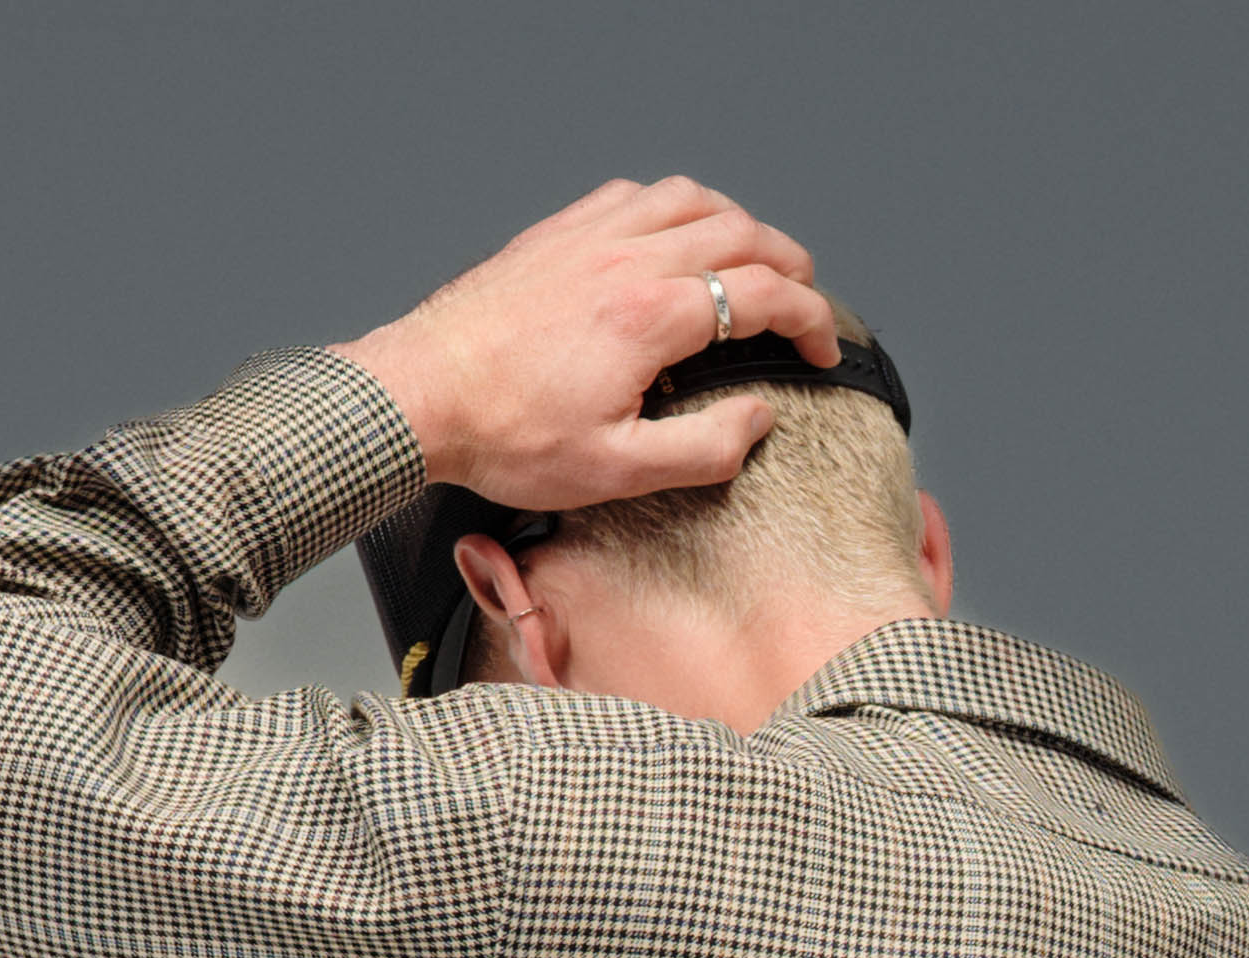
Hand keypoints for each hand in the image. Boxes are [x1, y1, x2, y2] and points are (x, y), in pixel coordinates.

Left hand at [339, 179, 839, 511]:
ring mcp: (590, 237)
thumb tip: (756, 418)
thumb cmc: (508, 437)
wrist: (424, 395)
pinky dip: (673, 206)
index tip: (824, 348)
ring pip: (689, 198)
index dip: (810, 318)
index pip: (760, 294)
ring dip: (736, 222)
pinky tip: (675, 233)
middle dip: (788, 262)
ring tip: (754, 255)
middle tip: (805, 298)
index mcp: (650, 317)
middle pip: (738, 232)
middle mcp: (626, 260)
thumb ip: (703, 449)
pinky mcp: (557, 235)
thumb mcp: (617, 472)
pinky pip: (633, 195)